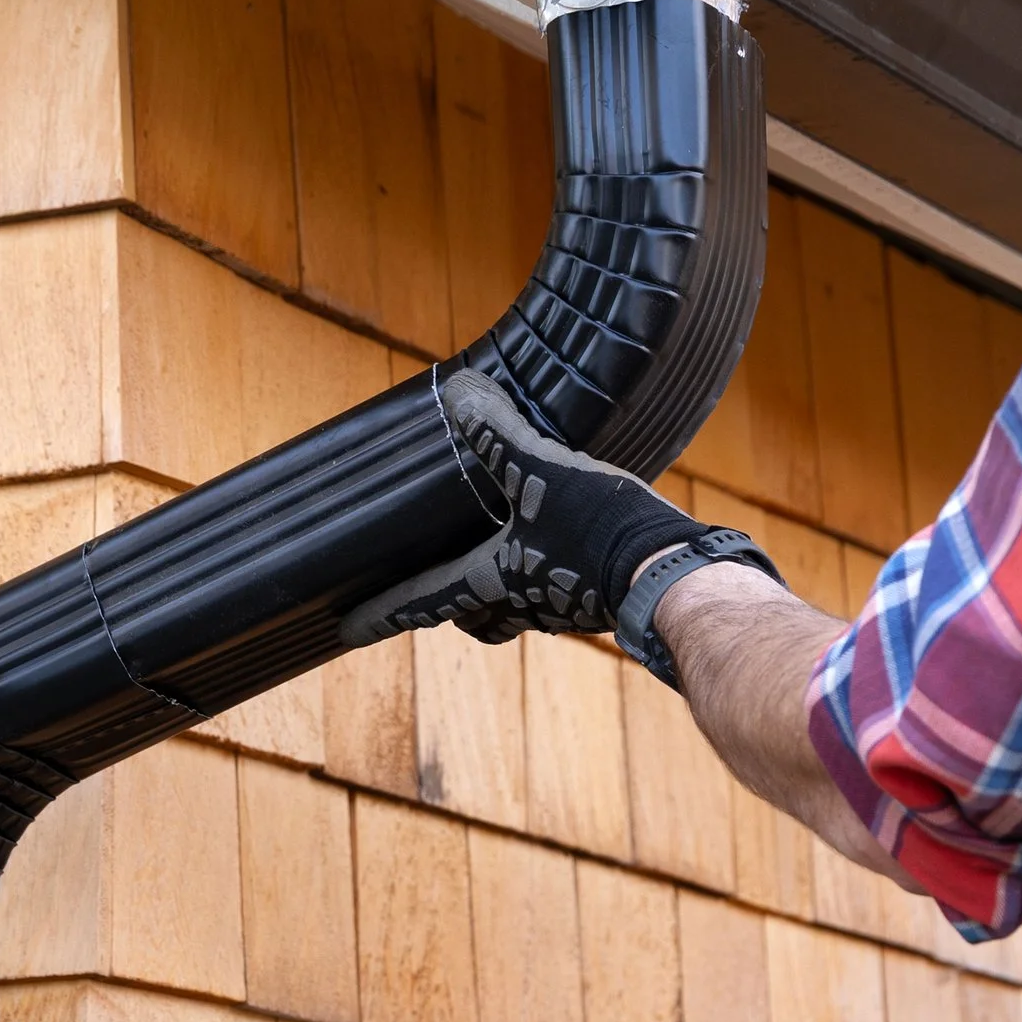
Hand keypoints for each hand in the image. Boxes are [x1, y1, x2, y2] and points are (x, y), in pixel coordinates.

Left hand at [346, 369, 776, 664]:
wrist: (676, 575)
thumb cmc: (602, 531)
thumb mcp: (543, 472)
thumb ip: (498, 435)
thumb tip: (457, 393)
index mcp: (492, 581)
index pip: (419, 602)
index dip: (379, 613)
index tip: (344, 628)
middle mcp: (523, 604)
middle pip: (471, 617)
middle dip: (448, 605)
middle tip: (432, 590)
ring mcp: (563, 606)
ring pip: (515, 611)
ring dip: (499, 592)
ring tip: (498, 556)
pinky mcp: (599, 599)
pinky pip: (559, 593)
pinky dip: (548, 573)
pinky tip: (563, 544)